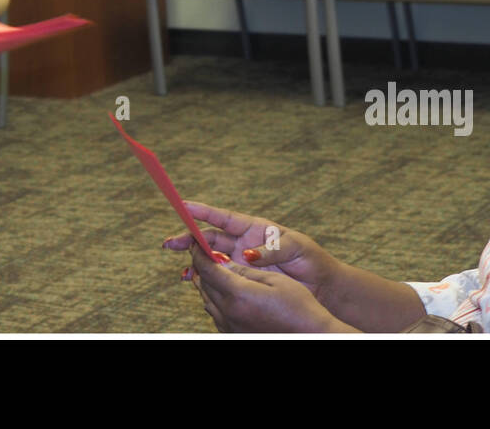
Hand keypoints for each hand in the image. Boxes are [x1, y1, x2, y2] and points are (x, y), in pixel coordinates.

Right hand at [163, 202, 344, 303]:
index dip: (202, 211)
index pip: (222, 217)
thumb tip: (247, 255)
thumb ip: (271, 250)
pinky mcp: (243, 279)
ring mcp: (240, 262)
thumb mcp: (294, 247)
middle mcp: (242, 243)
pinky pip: (219, 276)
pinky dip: (205, 278)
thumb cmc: (309, 259)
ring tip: (181, 270)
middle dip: (188, 239)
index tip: (183, 205)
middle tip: (170, 244)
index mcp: (252, 228)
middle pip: (209, 238)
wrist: (319, 285)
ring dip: (193, 261)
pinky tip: (193, 283)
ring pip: (210, 258)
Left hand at [188, 253, 349, 332]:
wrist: (310, 336)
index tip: (196, 240)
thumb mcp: (274, 280)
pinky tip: (224, 292)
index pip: (208, 268)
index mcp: (238, 294)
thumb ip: (245, 271)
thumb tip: (222, 262)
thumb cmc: (298, 306)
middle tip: (202, 250)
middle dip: (201, 265)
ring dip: (206, 282)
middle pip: (203, 283)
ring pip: (206, 299)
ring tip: (212, 269)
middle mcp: (228, 312)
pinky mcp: (232, 334)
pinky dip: (214, 299)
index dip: (199, 251)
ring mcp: (229, 326)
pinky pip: (215, 313)